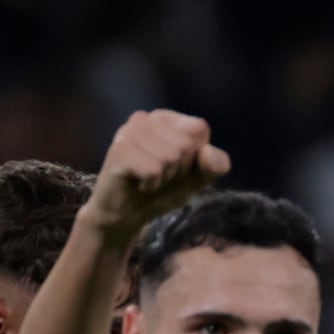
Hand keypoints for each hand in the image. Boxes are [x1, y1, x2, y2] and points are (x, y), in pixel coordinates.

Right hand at [89, 109, 228, 237]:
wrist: (127, 215)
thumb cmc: (162, 191)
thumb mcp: (197, 179)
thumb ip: (215, 165)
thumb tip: (209, 152)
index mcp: (166, 117)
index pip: (199, 129)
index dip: (195, 156)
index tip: (176, 166)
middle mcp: (145, 118)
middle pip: (186, 145)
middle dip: (178, 169)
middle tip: (159, 175)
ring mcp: (129, 131)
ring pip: (170, 157)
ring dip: (163, 178)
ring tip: (148, 179)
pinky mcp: (118, 151)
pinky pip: (153, 170)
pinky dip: (151, 184)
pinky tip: (138, 183)